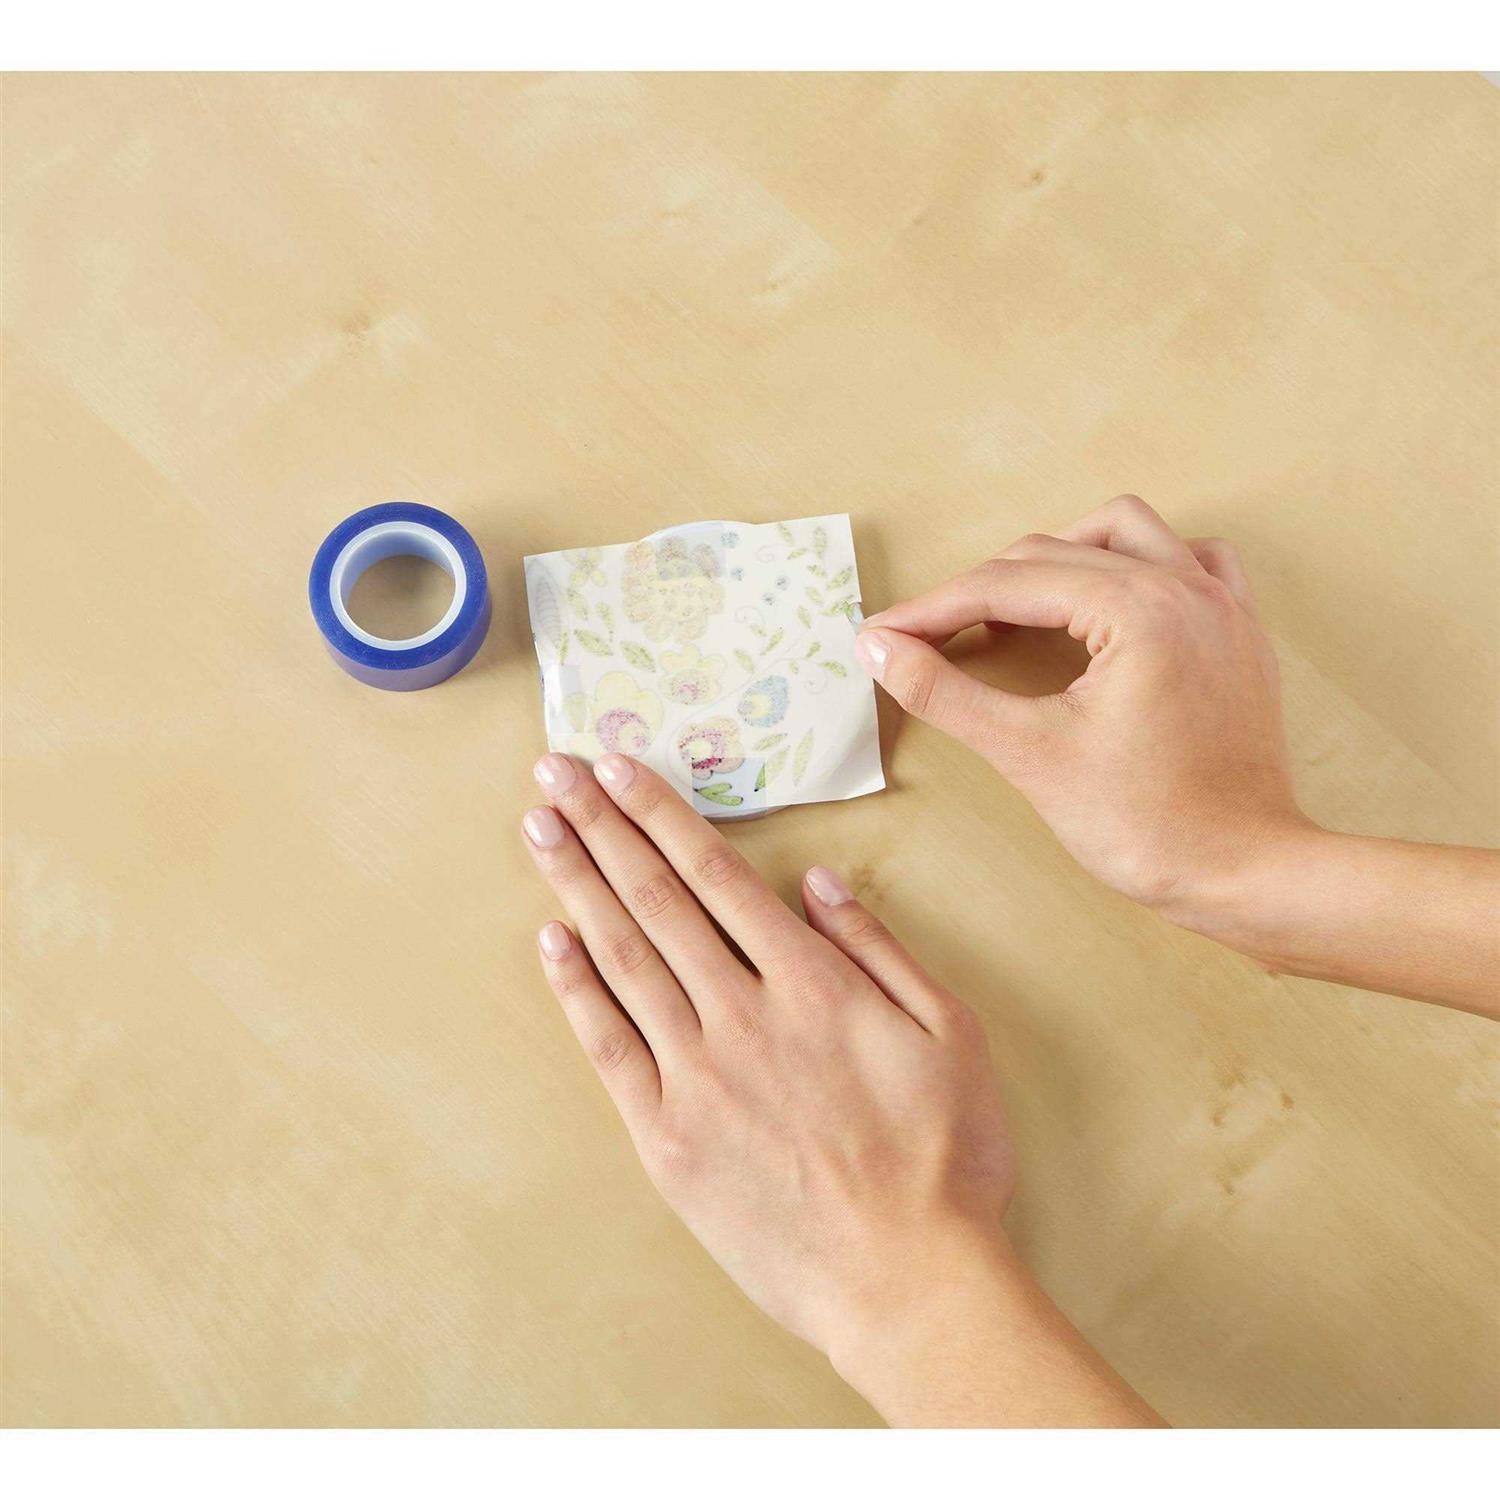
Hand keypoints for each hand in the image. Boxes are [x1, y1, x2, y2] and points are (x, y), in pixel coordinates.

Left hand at [521, 751, 1158, 1423]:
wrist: (908, 1281)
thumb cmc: (945, 1158)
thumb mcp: (949, 1032)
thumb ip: (879, 949)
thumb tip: (819, 882)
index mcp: (811, 983)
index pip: (717, 875)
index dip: (662, 815)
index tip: (619, 769)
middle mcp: (742, 1014)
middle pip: (656, 900)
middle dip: (601, 827)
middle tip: (555, 771)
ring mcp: (696, 1076)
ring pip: (624, 958)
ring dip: (576, 886)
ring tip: (540, 829)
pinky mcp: (666, 1138)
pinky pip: (609, 1046)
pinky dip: (575, 988)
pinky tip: (549, 939)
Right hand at [855, 495, 1305, 934]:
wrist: (1244, 873)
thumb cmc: (1148, 825)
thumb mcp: (1030, 755)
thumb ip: (946, 693)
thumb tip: (881, 651)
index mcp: (1136, 609)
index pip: (1005, 586)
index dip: (932, 609)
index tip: (882, 635)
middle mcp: (1183, 587)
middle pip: (1052, 553)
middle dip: (979, 590)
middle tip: (925, 637)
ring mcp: (1220, 605)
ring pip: (1123, 533)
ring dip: (1057, 555)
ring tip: (1010, 605)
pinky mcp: (1237, 633)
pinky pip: (1189, 559)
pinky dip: (1139, 564)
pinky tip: (1108, 600)